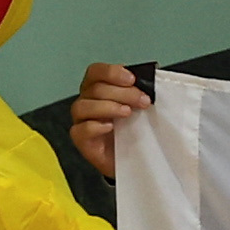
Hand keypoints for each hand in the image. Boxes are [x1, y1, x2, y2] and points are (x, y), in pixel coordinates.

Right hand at [67, 63, 150, 179]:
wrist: (134, 158)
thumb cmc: (134, 130)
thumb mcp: (140, 106)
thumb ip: (139, 90)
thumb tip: (148, 79)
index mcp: (98, 88)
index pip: (96, 72)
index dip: (112, 72)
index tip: (132, 79)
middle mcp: (87, 101)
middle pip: (95, 89)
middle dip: (122, 93)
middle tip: (143, 101)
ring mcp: (81, 121)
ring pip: (83, 106)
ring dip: (108, 107)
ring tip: (128, 113)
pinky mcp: (81, 140)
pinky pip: (81, 129)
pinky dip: (96, 126)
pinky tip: (111, 127)